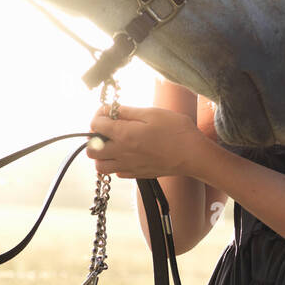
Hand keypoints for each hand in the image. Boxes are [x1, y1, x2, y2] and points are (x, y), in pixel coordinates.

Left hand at [85, 103, 202, 178]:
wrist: (193, 155)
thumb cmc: (176, 131)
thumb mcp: (152, 113)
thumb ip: (127, 111)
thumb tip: (110, 109)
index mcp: (124, 134)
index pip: (95, 124)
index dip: (99, 114)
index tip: (108, 111)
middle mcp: (122, 153)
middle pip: (91, 150)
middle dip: (94, 137)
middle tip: (108, 129)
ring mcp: (128, 166)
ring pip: (100, 166)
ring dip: (102, 154)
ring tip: (114, 144)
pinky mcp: (137, 175)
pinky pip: (116, 173)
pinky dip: (116, 164)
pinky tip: (127, 154)